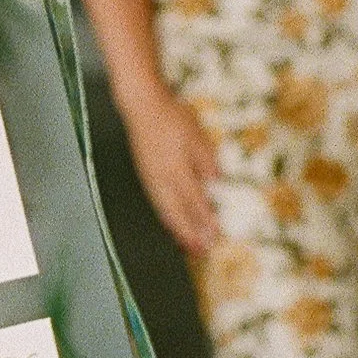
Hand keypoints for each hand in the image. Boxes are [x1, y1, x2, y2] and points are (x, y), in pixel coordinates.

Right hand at [123, 85, 220, 256]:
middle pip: (177, 213)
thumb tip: (216, 183)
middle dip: (190, 234)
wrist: (141, 106)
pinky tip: (172, 222)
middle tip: (201, 252)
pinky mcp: (146, 175)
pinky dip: (166, 217)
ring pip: (165, 211)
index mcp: (177, 169)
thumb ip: (205, 160)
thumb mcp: (196, 135)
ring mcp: (151, 179)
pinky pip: (158, 203)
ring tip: (187, 244)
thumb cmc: (172, 117)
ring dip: (177, 230)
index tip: (215, 237)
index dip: (205, 220)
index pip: (194, 201)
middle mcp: (162, 180)